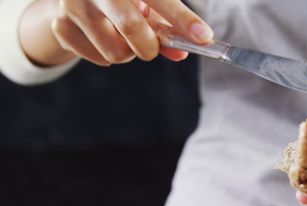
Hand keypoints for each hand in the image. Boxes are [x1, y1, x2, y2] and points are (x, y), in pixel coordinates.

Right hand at [20, 0, 212, 66]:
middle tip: (151, 47)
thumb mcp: (146, 2)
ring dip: (128, 52)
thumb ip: (167, 24)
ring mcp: (74, 5)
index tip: (203, 37)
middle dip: (149, 46)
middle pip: (132, 28)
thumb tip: (183, 51)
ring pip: (115, 51)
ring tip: (123, 36)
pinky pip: (97, 58)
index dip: (182, 20)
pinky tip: (103, 38)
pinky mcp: (61, 24)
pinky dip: (106, 55)